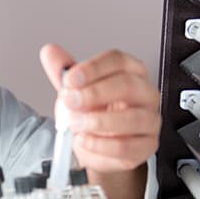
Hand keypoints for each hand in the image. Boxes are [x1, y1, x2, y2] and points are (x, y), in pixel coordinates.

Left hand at [39, 43, 160, 173]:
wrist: (93, 145)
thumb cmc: (91, 113)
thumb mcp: (74, 91)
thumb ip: (62, 72)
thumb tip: (50, 52)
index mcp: (130, 72)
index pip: (118, 60)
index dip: (93, 68)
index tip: (70, 79)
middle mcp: (145, 94)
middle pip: (128, 85)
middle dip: (94, 93)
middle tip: (71, 101)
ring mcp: (149, 121)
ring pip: (132, 118)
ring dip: (97, 121)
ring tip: (75, 124)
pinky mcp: (146, 146)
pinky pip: (127, 146)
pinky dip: (100, 145)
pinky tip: (84, 140)